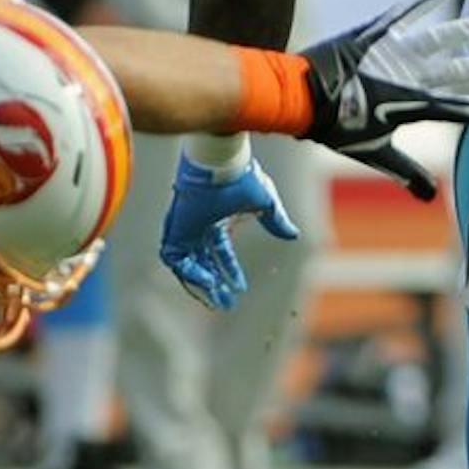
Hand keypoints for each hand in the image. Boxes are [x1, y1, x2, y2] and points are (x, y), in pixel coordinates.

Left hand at [160, 152, 299, 310]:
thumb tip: (292, 235)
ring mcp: (185, 228)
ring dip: (200, 284)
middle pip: (202, 263)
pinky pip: (175, 260)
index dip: (230, 271)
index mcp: (216, 219)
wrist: (220, 165)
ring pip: (187, 265)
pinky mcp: (175, 230)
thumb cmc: (242, 178)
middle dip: (213, 284)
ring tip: (215, 299)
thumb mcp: (266, 204)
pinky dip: (189, 272)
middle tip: (224, 303)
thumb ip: (277, 220)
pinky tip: (207, 281)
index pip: (220, 251)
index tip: (239, 288)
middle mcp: (198, 226)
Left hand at [301, 0, 468, 198]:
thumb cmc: (337, 128)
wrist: (300, 97)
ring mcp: (394, 52)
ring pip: (441, 39)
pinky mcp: (376, 34)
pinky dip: (421, 1)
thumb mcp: (374, 152)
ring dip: (468, 30)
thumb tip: (428, 197)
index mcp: (413, 106)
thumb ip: (406, 171)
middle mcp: (410, 77)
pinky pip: (402, 14)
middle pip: (461, 71)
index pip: (461, 110)